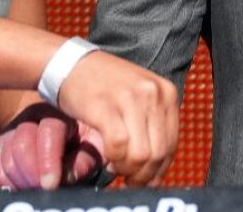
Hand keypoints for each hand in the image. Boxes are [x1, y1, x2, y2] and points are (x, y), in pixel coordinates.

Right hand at [0, 102, 104, 189]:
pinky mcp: (4, 142)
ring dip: (21, 179)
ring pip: (7, 156)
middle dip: (31, 173)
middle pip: (21, 144)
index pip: (49, 132)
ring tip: (37, 189)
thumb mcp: (96, 147)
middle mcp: (34, 115)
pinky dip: (9, 181)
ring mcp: (16, 127)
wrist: (73, 132)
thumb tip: (67, 177)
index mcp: (60, 112)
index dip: (48, 161)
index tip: (51, 184)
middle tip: (43, 189)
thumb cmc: (88, 140)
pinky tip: (25, 186)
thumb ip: (85, 160)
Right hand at [56, 51, 178, 187]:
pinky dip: (114, 159)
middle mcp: (153, 93)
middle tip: (129, 179)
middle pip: (158, 152)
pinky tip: (108, 160)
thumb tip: (157, 174)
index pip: (172, 143)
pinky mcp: (106, 106)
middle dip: (144, 175)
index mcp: (166, 91)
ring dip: (128, 170)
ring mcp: (130, 98)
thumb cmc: (103, 86)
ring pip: (141, 154)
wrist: (70, 64)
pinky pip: (118, 146)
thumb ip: (152, 126)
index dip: (159, 169)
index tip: (145, 179)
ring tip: (117, 168)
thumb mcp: (138, 97)